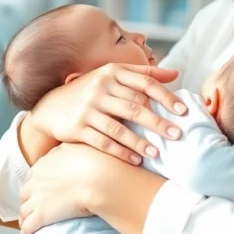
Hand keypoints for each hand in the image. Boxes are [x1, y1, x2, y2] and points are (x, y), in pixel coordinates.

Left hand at [18, 143, 111, 233]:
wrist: (102, 179)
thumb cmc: (101, 162)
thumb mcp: (86, 146)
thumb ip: (77, 150)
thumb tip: (80, 152)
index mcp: (48, 161)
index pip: (37, 173)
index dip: (38, 183)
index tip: (43, 189)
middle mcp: (38, 177)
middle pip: (27, 191)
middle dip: (28, 200)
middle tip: (34, 208)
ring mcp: (37, 197)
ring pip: (24, 210)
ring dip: (25, 219)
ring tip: (28, 227)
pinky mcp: (41, 215)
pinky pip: (28, 228)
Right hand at [26, 63, 186, 164]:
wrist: (51, 106)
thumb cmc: (91, 90)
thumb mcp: (113, 75)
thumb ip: (144, 74)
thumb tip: (175, 73)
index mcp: (112, 72)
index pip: (145, 83)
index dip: (166, 97)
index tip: (183, 111)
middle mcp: (100, 88)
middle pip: (136, 106)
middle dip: (158, 123)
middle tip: (178, 135)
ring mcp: (88, 108)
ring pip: (120, 127)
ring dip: (140, 142)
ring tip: (157, 154)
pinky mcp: (78, 128)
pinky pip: (103, 142)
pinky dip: (121, 152)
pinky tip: (136, 161)